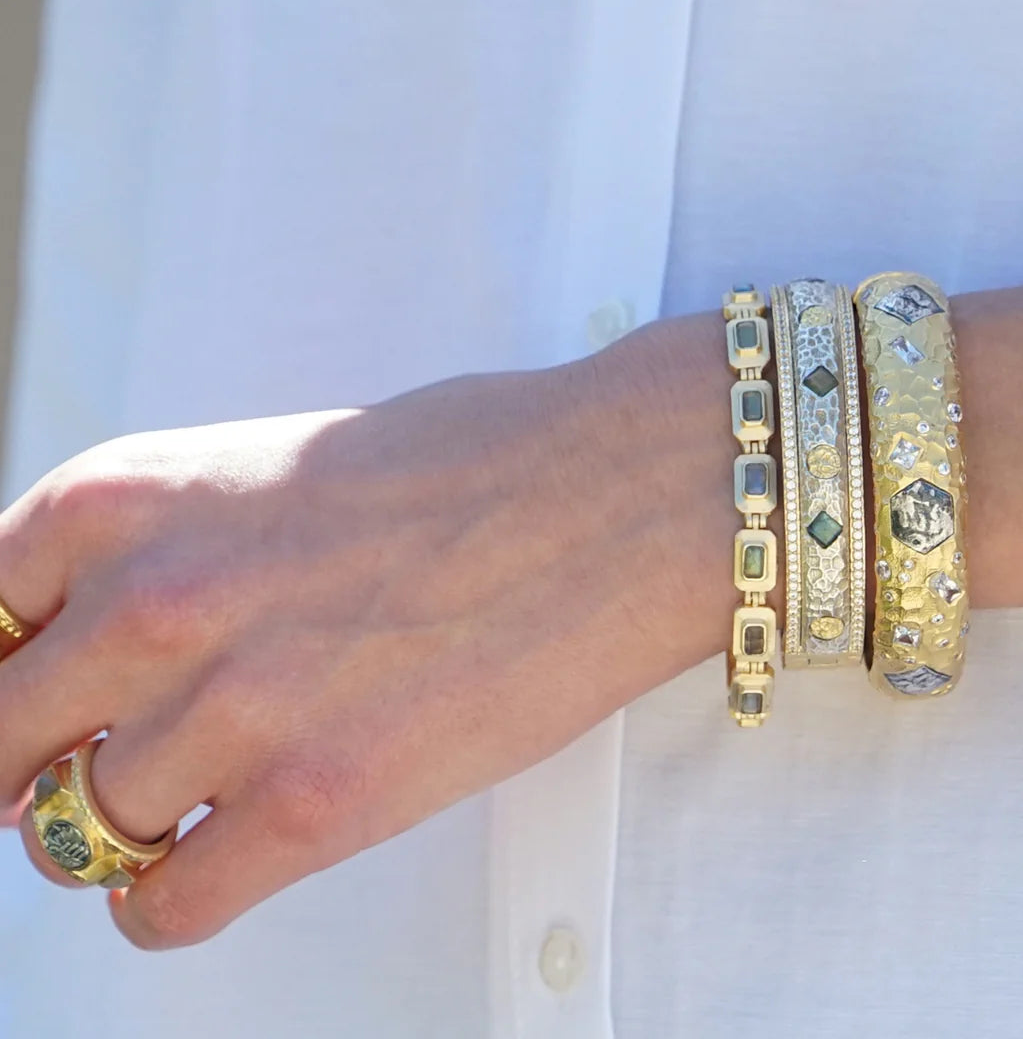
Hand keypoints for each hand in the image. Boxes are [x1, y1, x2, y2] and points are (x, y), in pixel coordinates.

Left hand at [0, 316, 731, 948]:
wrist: (612, 494)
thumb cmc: (469, 464)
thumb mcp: (272, 470)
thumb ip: (168, 552)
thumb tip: (100, 644)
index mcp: (129, 496)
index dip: (3, 674)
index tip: (33, 707)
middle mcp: (153, 604)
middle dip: (31, 767)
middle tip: (83, 771)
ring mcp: (231, 711)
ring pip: (79, 832)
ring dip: (125, 826)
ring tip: (197, 800)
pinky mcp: (317, 806)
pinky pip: (162, 906)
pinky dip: (172, 898)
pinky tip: (222, 859)